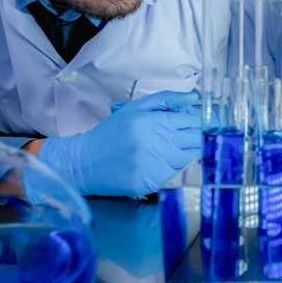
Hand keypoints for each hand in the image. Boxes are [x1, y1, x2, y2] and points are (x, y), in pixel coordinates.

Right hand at [38, 91, 201, 196]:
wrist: (84, 162)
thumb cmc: (111, 133)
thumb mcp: (134, 108)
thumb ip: (166, 100)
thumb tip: (195, 99)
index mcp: (153, 122)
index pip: (192, 122)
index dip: (197, 122)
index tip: (194, 123)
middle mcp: (156, 144)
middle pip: (195, 140)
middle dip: (194, 137)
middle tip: (182, 136)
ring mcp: (155, 165)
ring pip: (188, 158)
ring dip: (184, 152)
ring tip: (165, 148)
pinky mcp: (152, 183)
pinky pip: (174, 174)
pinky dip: (171, 167)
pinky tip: (157, 162)